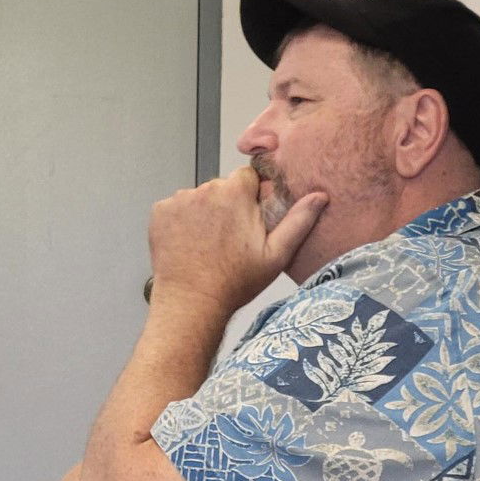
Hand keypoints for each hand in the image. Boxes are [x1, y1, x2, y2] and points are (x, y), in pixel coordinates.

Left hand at [148, 167, 326, 315]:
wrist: (192, 303)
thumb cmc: (234, 282)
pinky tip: (189, 244)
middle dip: (227, 206)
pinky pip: (176, 209)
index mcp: (236, 192)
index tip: (248, 220)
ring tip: (208, 245)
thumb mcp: (276, 255)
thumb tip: (319, 197)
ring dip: (203, 213)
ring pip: (198, 198)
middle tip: (229, 239)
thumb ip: (298, 221)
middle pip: (221, 187)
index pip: (247, 177)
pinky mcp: (160, 213)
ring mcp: (179, 200)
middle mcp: (205, 189)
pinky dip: (181, 222)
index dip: (250, 198)